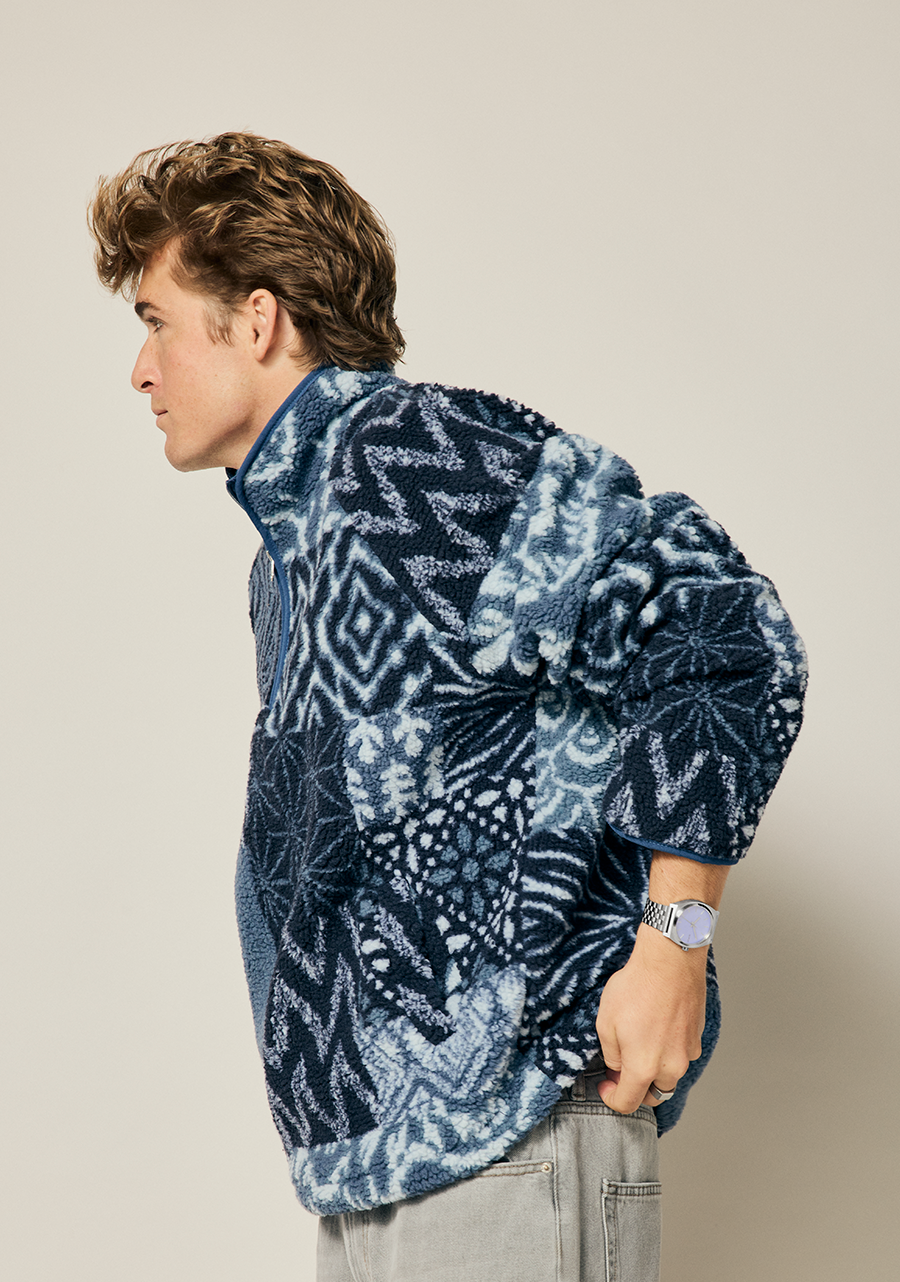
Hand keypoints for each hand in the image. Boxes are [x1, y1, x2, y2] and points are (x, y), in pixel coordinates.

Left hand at [594, 923, 706, 1113]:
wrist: (669, 961)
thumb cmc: (636, 988)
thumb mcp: (606, 1022)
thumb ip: (611, 1054)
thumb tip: (617, 1067)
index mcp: (643, 1068)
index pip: (628, 1103)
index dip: (611, 1099)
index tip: (605, 1086)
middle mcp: (670, 1067)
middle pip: (653, 1095)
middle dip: (636, 1089)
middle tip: (621, 1069)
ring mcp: (687, 1053)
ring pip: (670, 1076)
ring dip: (654, 1071)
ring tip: (640, 1045)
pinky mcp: (697, 1037)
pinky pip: (681, 1055)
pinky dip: (669, 1052)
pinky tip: (658, 1030)